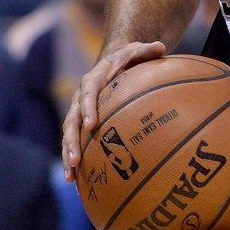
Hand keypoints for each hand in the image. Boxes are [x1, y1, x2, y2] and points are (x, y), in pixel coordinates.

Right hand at [61, 40, 165, 181]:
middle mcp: (81, 97)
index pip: (87, 94)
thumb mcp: (138, 51)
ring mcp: (79, 112)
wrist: (113, 62)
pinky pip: (77, 142)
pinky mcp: (82, 124)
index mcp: (93, 79)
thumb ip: (147, 50)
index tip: (90, 125)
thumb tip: (161, 47)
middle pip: (71, 120)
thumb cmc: (129, 59)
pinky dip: (75, 160)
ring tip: (71, 176)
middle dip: (71, 141)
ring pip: (69, 135)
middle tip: (75, 160)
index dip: (87, 109)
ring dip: (68, 154)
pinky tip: (77, 182)